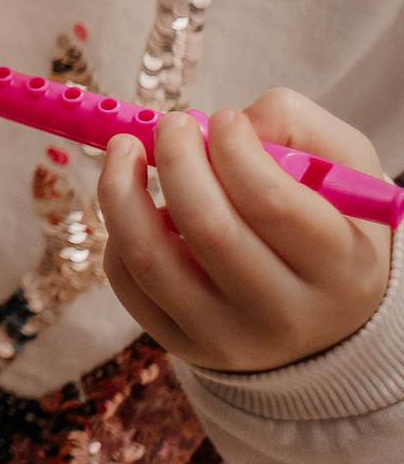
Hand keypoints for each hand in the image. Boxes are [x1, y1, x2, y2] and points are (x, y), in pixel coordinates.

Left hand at [102, 90, 394, 372]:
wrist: (323, 317)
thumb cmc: (331, 226)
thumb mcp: (345, 172)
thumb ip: (300, 128)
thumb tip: (232, 121)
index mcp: (341, 269)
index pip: (274, 205)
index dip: (236, 151)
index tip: (224, 118)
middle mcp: (286, 314)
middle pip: (209, 228)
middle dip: (177, 159)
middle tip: (172, 123)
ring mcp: (229, 338)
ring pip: (151, 259)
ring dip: (122, 190)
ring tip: (125, 148)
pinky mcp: (183, 345)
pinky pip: (128, 282)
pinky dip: (118, 232)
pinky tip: (137, 205)